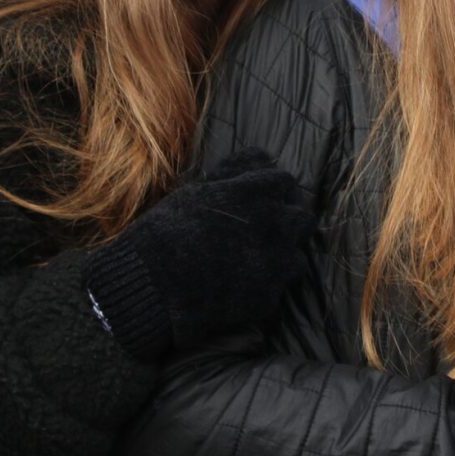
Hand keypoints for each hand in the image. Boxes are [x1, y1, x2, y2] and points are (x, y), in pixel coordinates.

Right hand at [86, 149, 316, 362]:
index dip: (273, 190)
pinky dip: (265, 288)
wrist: (152, 286)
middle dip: (287, 222)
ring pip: (297, 256)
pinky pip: (278, 288)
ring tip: (255, 263)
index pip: (284, 181)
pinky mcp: (269, 297)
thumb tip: (261, 158)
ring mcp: (275, 263)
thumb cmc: (166, 231)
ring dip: (281, 257)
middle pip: (303, 218)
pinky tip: (242, 288)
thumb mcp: (196, 192)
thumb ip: (233, 174)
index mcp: (255, 193)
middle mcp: (274, 224)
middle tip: (264, 231)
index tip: (262, 199)